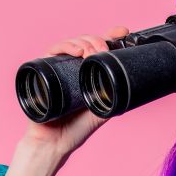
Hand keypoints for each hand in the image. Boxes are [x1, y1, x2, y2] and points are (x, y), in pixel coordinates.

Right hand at [21, 25, 129, 157]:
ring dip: (85, 41)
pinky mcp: (43, 71)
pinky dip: (65, 46)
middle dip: (98, 40)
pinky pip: (52, 51)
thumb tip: (132, 84)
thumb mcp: (102, 110)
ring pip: (71, 43)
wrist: (54, 144)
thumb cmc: (75, 130)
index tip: (122, 32)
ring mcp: (57, 68)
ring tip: (93, 51)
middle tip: (106, 48)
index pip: (97, 49)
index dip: (109, 36)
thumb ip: (113, 97)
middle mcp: (71, 68)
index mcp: (85, 74)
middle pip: (85, 42)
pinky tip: (77, 51)